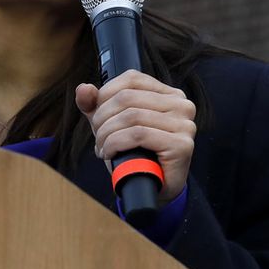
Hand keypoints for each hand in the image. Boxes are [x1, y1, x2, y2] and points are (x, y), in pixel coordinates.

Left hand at [74, 70, 195, 203]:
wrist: (154, 189)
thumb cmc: (137, 155)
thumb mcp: (112, 125)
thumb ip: (96, 105)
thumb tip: (83, 89)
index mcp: (169, 94)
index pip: (131, 79)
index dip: (105, 95)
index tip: (96, 117)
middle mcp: (181, 105)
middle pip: (127, 98)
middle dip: (102, 119)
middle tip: (98, 139)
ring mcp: (184, 124)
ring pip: (130, 116)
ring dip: (106, 135)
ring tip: (103, 148)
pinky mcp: (181, 145)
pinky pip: (138, 135)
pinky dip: (116, 144)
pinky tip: (110, 154)